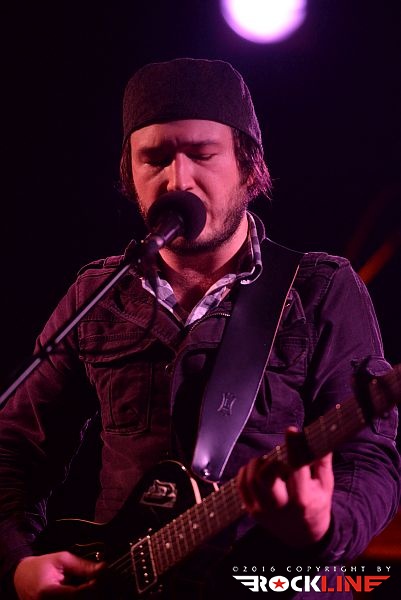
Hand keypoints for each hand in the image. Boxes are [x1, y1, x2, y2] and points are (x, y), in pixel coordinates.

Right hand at [14, 552, 104, 598]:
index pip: (77, 594)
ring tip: (88, 584)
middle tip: (97, 581)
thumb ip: (82, 566)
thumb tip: (103, 568)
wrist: (22, 577)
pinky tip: (81, 591)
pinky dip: (78, 597)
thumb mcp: (62, 559)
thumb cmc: (42, 566)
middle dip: (92, 593)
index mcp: (48, 592)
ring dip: (86, 595)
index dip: (93, 586)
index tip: (101, 576)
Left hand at [237, 427, 333, 546]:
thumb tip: (319, 435)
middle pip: (266, 476)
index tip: (292, 431)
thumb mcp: (325, 485)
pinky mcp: (252, 511)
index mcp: (303, 500)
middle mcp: (281, 507)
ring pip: (251, 480)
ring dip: (257, 464)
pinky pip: (241, 486)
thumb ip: (322, 461)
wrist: (305, 536)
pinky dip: (245, 472)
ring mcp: (264, 510)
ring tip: (267, 462)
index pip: (296, 469)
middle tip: (277, 458)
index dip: (294, 448)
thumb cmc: (316, 503)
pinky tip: (256, 468)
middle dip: (271, 460)